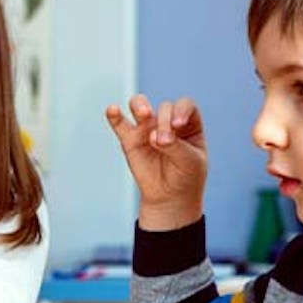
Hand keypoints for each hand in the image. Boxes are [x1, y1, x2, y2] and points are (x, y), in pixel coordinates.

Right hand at [105, 94, 207, 230]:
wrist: (169, 197)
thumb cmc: (186, 176)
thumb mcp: (190, 161)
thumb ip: (175, 146)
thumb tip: (153, 136)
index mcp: (189, 122)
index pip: (184, 106)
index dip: (181, 110)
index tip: (177, 125)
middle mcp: (167, 121)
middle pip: (164, 108)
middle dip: (164, 122)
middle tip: (163, 141)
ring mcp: (147, 129)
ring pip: (140, 105)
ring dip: (140, 106)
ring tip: (143, 114)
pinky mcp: (130, 139)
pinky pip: (120, 124)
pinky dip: (114, 116)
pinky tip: (112, 110)